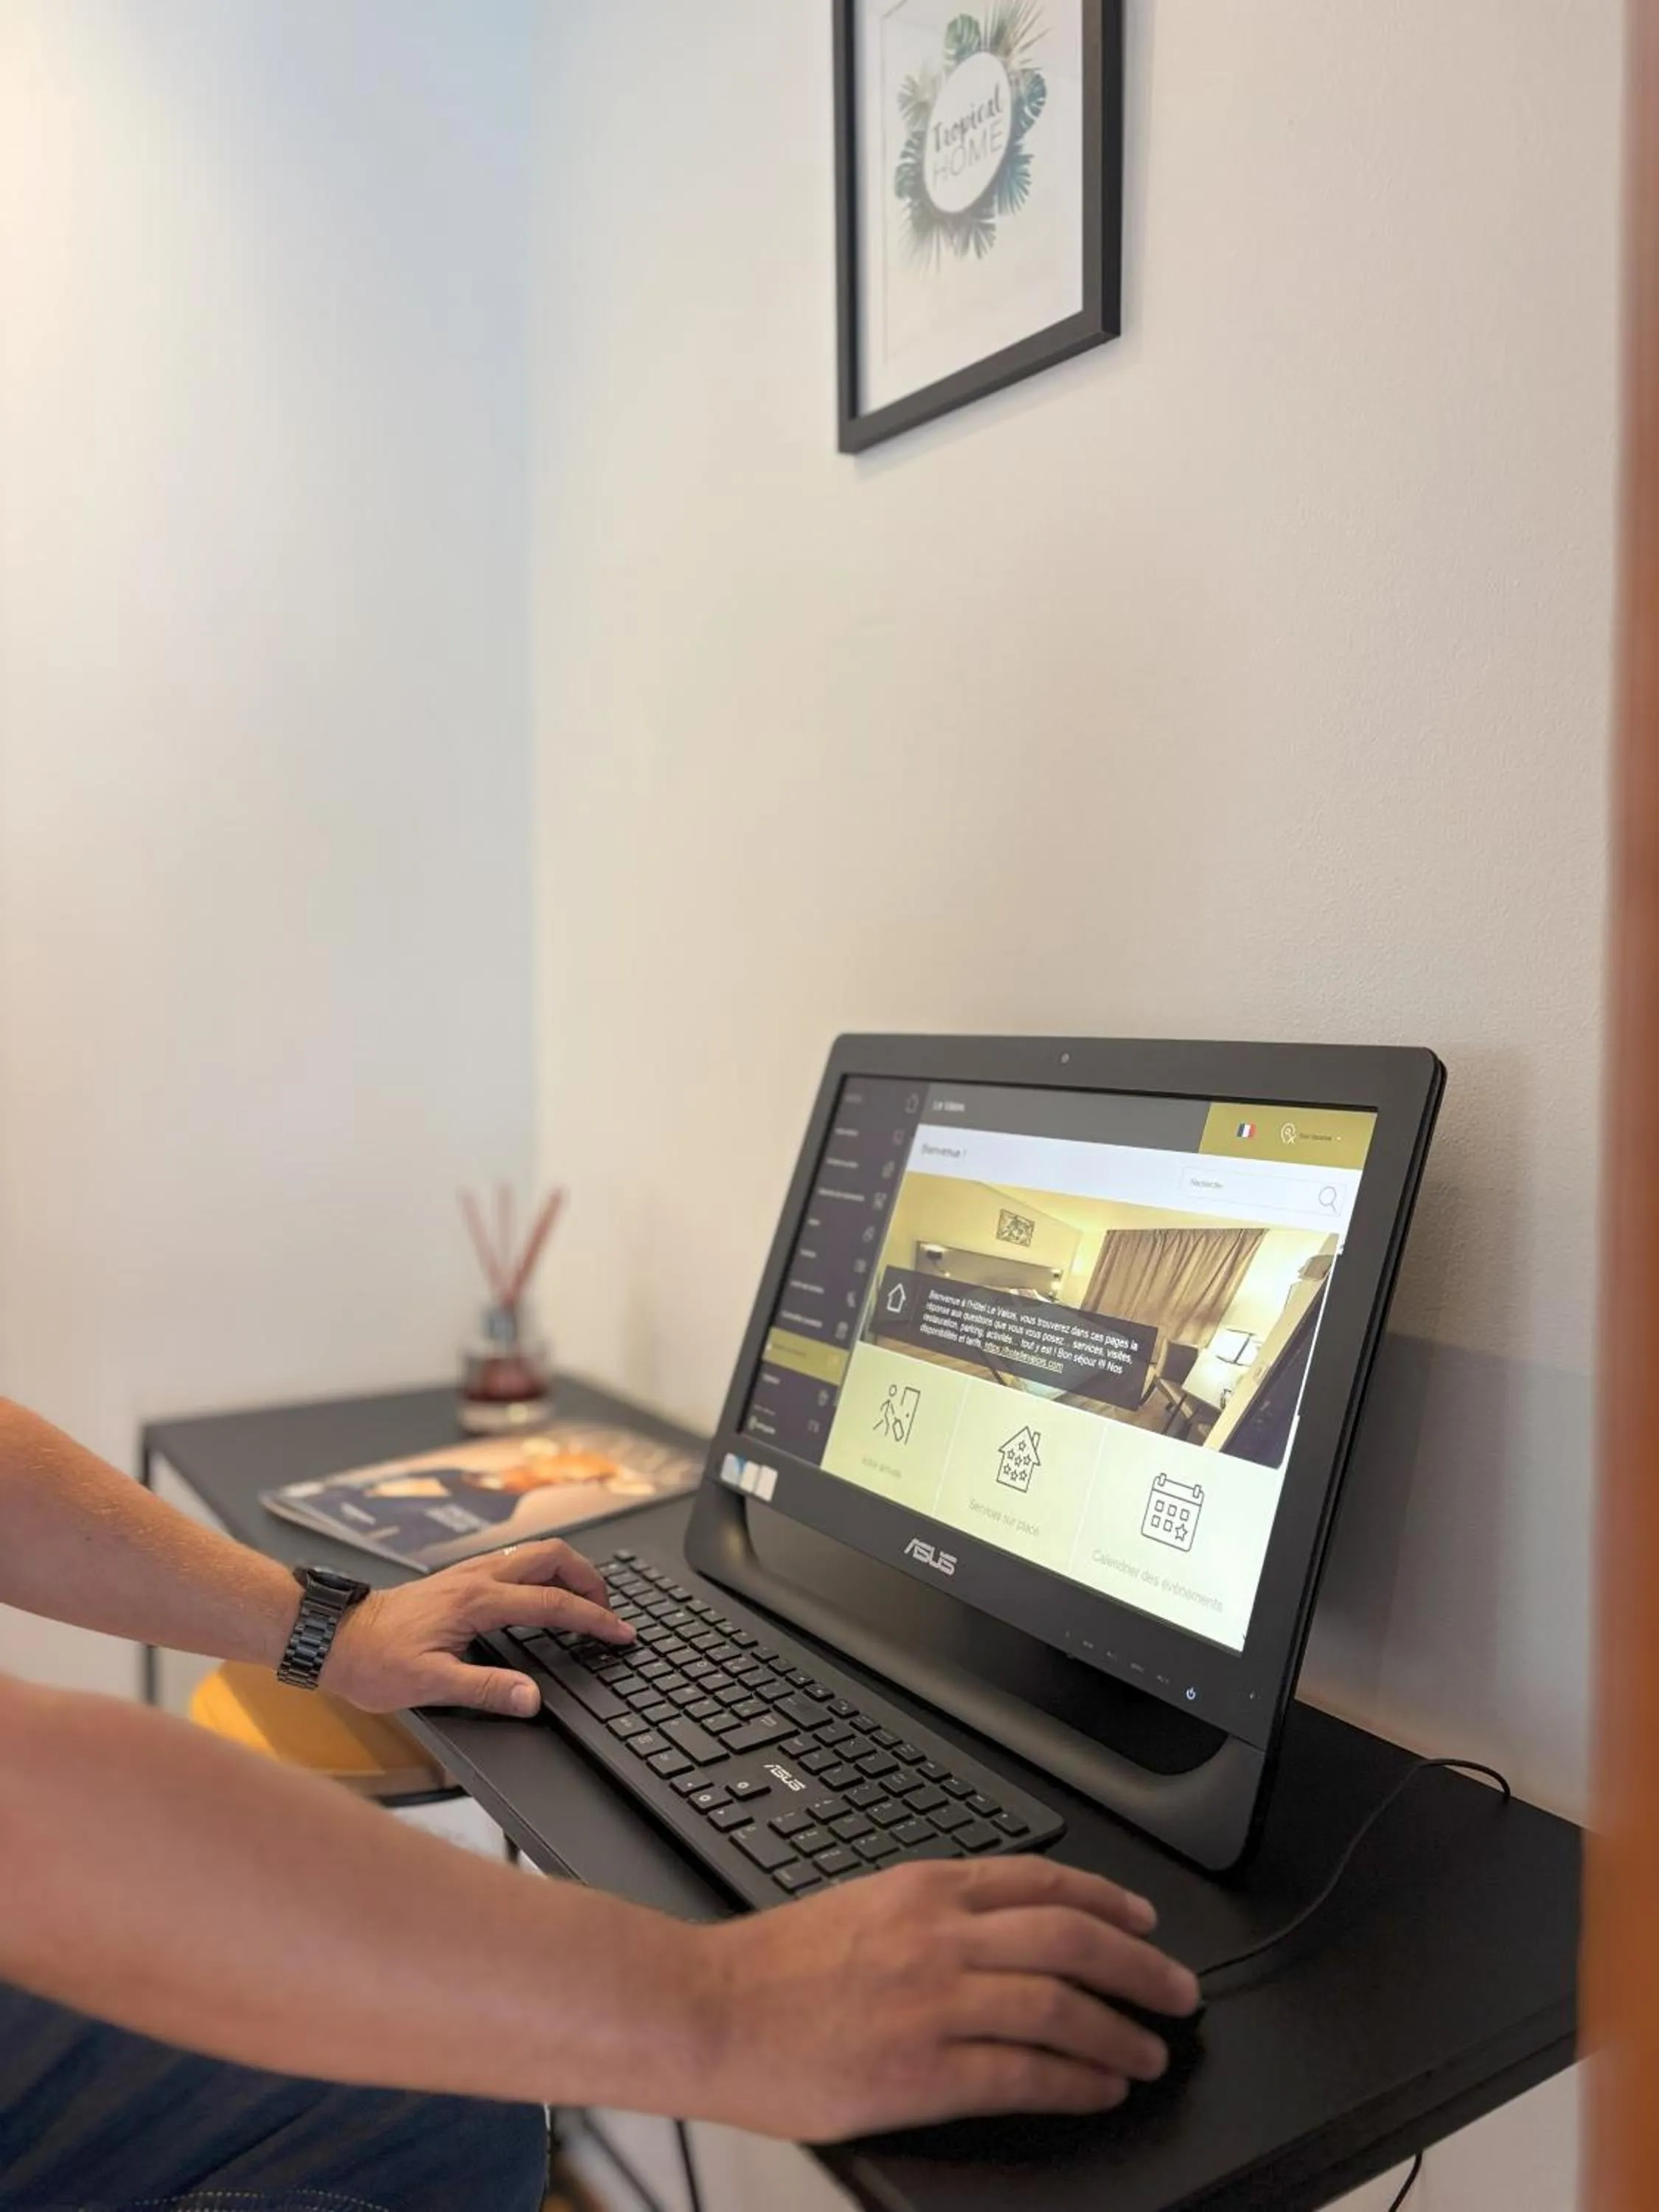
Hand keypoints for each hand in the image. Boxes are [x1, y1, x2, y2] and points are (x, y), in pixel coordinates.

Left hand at [322, 1540, 633, 1716]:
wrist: (335, 1637)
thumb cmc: (373, 1663)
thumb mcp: (429, 1686)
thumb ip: (486, 1690)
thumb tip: (532, 1698)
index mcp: (478, 1601)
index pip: (552, 1604)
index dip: (593, 1619)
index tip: (620, 1632)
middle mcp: (477, 1577)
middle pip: (553, 1556)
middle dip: (590, 1579)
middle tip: (608, 1611)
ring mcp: (468, 1573)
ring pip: (534, 1553)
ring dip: (569, 1572)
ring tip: (585, 1602)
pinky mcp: (459, 1578)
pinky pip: (515, 1562)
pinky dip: (543, 1574)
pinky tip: (542, 1597)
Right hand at [689, 1855, 1200, 2139]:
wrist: (710, 2010)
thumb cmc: (774, 1966)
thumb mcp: (863, 1905)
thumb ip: (931, 1912)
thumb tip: (1001, 1930)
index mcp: (925, 1890)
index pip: (1042, 1882)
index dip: (1108, 1902)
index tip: (1144, 1922)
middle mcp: (939, 1936)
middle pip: (1070, 1939)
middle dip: (1139, 1965)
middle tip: (1178, 1991)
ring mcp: (934, 2003)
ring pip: (1060, 2005)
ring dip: (1120, 2030)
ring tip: (1151, 2050)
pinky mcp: (922, 2071)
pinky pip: (1024, 2074)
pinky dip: (1076, 2081)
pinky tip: (1102, 2088)